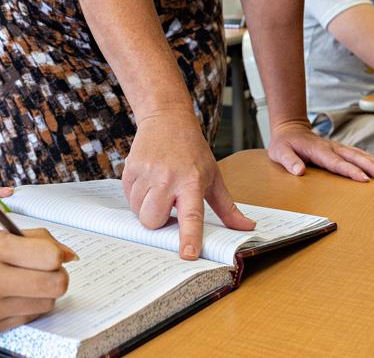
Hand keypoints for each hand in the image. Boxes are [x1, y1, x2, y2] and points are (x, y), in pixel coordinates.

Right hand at [0, 228, 74, 337]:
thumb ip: (24, 239)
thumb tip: (64, 251)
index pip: (49, 255)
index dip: (57, 253)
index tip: (52, 253)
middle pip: (56, 283)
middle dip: (58, 274)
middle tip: (46, 269)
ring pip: (46, 302)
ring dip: (43, 291)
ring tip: (25, 281)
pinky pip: (27, 318)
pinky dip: (26, 306)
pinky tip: (10, 295)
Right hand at [123, 109, 254, 259]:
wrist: (166, 119)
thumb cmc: (192, 149)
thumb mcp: (213, 176)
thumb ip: (227, 207)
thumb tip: (246, 228)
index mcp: (191, 182)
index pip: (191, 216)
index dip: (189, 237)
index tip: (188, 255)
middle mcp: (167, 178)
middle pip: (153, 220)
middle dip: (158, 222)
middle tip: (167, 208)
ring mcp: (146, 172)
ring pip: (138, 211)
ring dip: (146, 209)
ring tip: (158, 192)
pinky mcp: (130, 168)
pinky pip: (127, 197)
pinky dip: (136, 197)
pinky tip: (147, 183)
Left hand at [267, 119, 373, 180]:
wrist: (289, 130)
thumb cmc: (284, 143)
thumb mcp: (279, 152)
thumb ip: (288, 161)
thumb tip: (299, 171)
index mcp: (317, 150)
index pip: (336, 162)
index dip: (350, 170)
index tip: (364, 178)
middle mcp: (331, 147)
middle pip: (353, 157)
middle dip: (370, 167)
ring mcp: (337, 147)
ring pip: (359, 154)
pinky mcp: (340, 149)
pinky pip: (358, 154)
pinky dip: (371, 160)